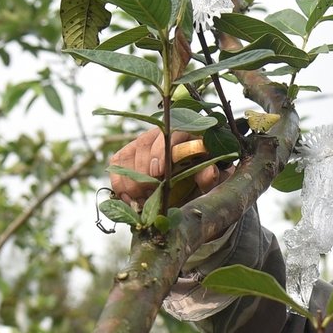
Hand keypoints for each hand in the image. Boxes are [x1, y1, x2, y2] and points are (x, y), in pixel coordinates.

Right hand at [107, 126, 223, 204]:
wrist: (194, 187)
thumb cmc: (206, 179)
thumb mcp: (215, 180)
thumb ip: (212, 176)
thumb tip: (209, 174)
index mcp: (188, 134)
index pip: (171, 133)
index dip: (161, 151)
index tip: (157, 173)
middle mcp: (162, 134)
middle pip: (144, 143)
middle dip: (142, 170)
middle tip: (148, 192)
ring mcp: (144, 143)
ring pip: (128, 153)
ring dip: (130, 179)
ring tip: (142, 199)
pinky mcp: (130, 154)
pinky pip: (116, 163)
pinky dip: (119, 182)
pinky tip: (130, 199)